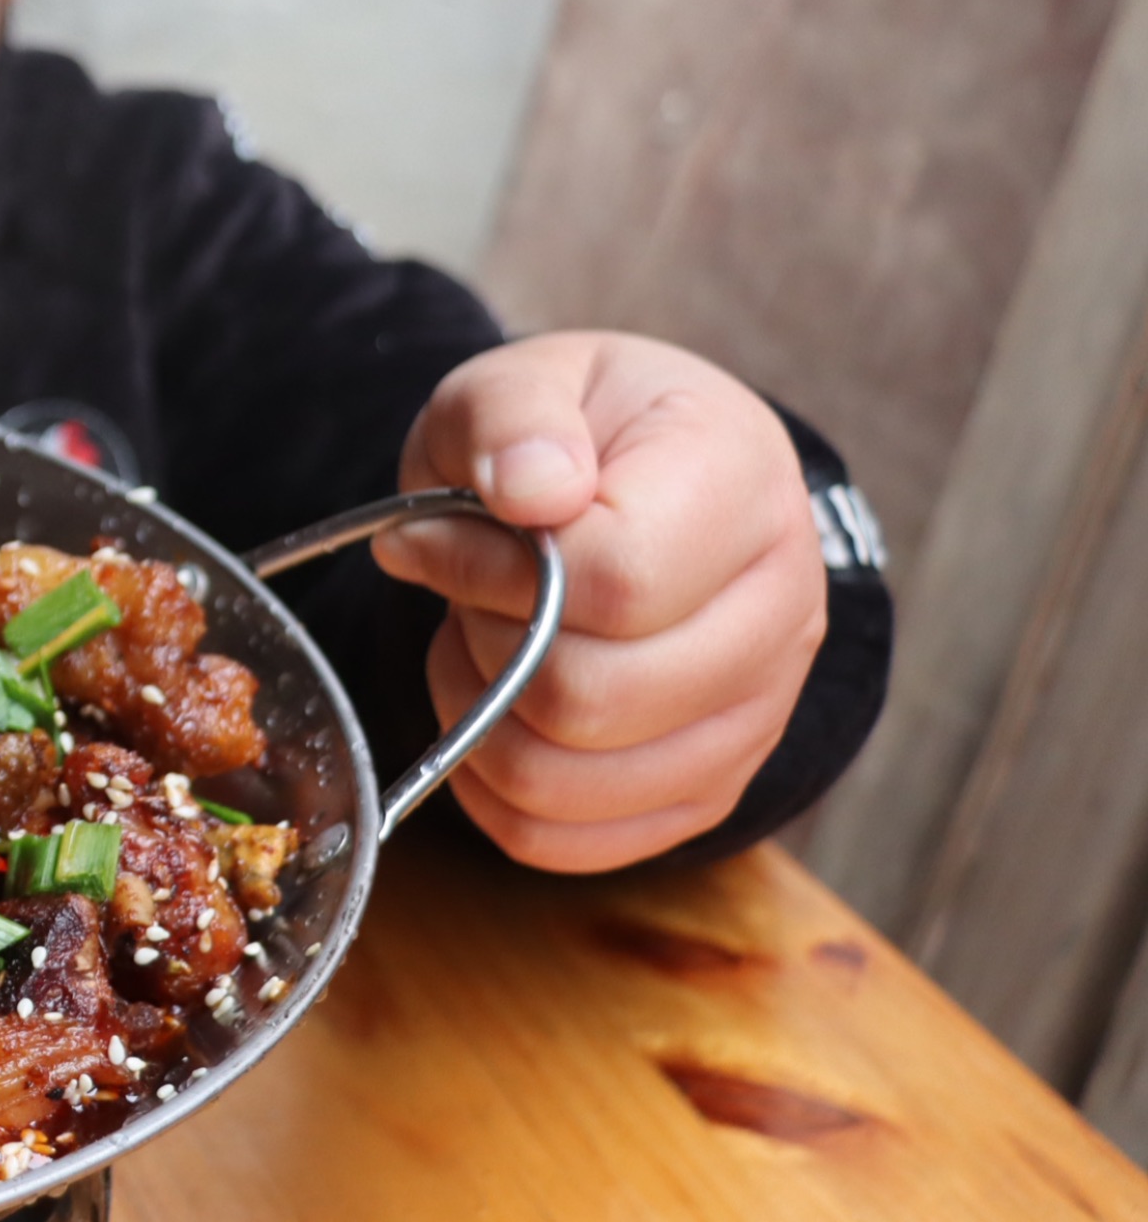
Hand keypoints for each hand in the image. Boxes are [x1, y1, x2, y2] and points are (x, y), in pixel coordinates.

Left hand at [367, 331, 824, 871]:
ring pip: (569, 780)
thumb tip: (531, 491)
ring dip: (475, 715)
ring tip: (473, 636)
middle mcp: (781, 612)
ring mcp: (757, 715)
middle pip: (592, 697)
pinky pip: (562, 839)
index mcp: (745, 487)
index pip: (616, 582)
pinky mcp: (706, 790)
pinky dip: (486, 786)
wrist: (637, 481)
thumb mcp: (520, 382)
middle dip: (484, 641)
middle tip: (462, 586)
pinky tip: (486, 704)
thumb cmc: (573, 433)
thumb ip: (513, 417)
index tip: (438, 530)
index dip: (494, 570)